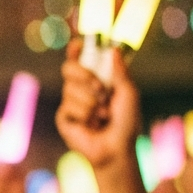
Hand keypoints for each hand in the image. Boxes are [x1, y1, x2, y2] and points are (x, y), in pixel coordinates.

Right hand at [56, 37, 141, 172]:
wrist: (116, 148)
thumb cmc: (126, 122)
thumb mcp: (128, 94)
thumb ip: (120, 72)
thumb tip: (114, 49)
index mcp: (95, 80)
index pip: (80, 60)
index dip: (76, 50)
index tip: (78, 44)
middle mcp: (80, 89)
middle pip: (68, 69)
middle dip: (84, 75)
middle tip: (101, 89)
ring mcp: (70, 103)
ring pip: (70, 89)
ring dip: (91, 102)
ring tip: (102, 115)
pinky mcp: (64, 118)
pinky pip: (69, 107)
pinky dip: (85, 115)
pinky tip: (90, 125)